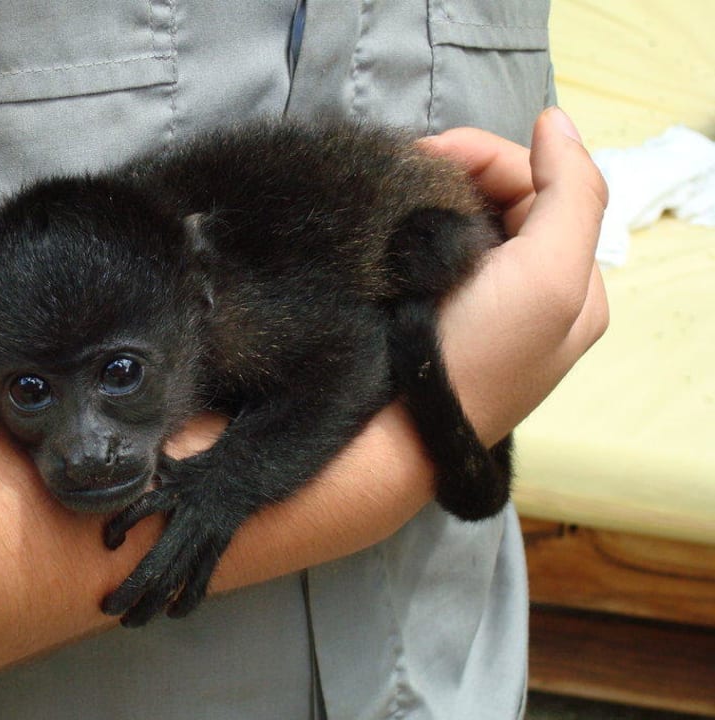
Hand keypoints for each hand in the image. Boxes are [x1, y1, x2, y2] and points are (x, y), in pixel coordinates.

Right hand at [421, 107, 609, 444]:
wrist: (389, 435)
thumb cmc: (474, 359)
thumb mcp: (551, 277)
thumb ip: (572, 193)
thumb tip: (555, 120)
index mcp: (574, 283)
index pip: (543, 184)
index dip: (489, 157)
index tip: (426, 155)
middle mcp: (534, 293)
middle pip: (506, 199)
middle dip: (458, 175)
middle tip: (401, 170)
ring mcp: (480, 309)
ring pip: (465, 223)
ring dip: (429, 200)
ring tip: (388, 198)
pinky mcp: (434, 320)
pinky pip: (432, 253)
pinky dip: (410, 230)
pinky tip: (386, 230)